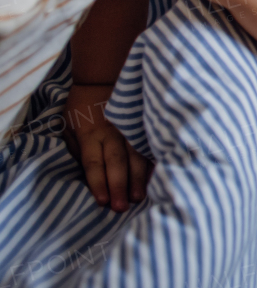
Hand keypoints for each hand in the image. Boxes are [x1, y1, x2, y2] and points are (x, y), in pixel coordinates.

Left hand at [63, 84, 152, 211]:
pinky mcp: (141, 127)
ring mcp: (129, 130)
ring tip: (139, 197)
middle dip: (120, 185)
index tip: (103, 202)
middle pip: (117, 162)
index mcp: (90, 135)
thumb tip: (85, 174)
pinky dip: (153, 163)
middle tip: (122, 207)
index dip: (98, 183)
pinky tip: (158, 177)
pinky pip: (149, 147)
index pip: (94, 163)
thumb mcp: (68, 127)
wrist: (101, 80)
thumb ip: (76, 150)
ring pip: (136, 156)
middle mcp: (112, 134)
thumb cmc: (80, 109)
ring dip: (138, 178)